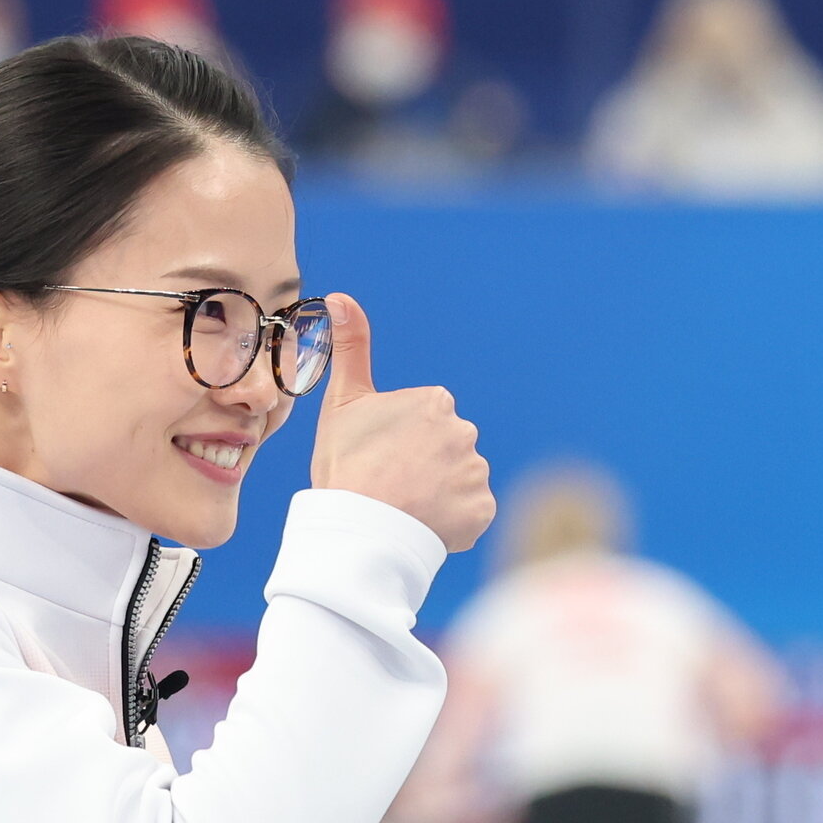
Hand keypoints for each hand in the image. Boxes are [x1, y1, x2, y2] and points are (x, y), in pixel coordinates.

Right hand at [310, 293, 494, 552]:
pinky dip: (450, 521)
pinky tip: (422, 523)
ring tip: (404, 508)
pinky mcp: (482, 509)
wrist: (360, 526)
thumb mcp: (342, 401)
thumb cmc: (346, 464)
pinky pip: (469, 514)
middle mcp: (464, 431)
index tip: (378, 457)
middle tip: (388, 486)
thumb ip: (351, 347)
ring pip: (456, 482)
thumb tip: (339, 296)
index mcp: (434, 402)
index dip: (397, 442)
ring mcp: (476, 472)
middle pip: (442, 451)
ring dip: (436, 495)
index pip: (422, 422)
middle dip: (421, 467)